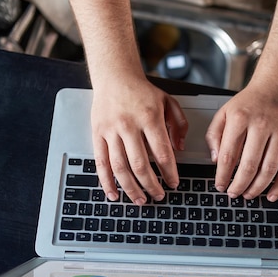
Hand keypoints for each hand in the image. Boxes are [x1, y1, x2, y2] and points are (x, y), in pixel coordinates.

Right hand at [90, 77, 187, 204]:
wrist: (114, 76)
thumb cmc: (142, 91)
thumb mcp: (169, 101)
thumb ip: (179, 124)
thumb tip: (180, 148)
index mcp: (149, 118)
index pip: (162, 153)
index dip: (169, 173)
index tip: (174, 183)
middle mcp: (129, 125)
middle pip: (140, 165)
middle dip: (151, 185)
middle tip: (159, 196)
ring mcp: (111, 131)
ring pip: (120, 167)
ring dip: (131, 188)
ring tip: (140, 200)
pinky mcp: (97, 134)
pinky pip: (100, 162)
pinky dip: (106, 182)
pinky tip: (113, 194)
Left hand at [205, 83, 277, 201]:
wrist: (276, 86)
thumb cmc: (248, 102)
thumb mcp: (224, 112)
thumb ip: (215, 135)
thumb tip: (216, 160)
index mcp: (240, 118)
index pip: (229, 154)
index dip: (223, 175)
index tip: (220, 185)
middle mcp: (261, 124)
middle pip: (249, 164)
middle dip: (239, 185)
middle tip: (233, 194)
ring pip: (270, 168)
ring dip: (258, 187)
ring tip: (249, 195)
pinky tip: (273, 194)